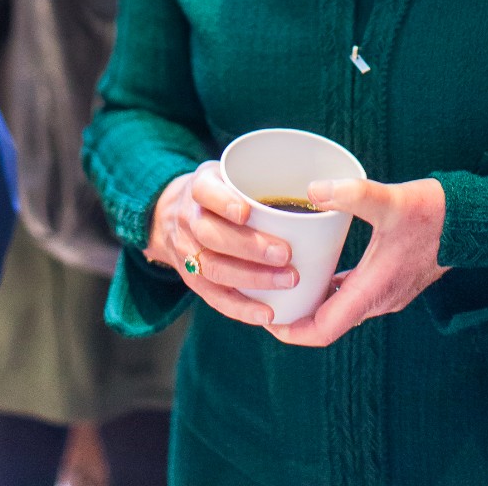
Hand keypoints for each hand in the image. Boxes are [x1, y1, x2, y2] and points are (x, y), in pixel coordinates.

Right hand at [145, 162, 298, 326]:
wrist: (171, 216)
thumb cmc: (218, 194)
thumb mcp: (228, 174)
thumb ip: (255, 181)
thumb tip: (315, 191)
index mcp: (199, 187)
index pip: (204, 192)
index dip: (223, 202)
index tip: (247, 212)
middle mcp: (189, 220)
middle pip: (211, 235)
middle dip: (250, 247)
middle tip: (286, 253)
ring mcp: (187, 253)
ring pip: (215, 269)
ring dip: (253, 278)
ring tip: (288, 280)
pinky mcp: (193, 280)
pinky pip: (215, 298)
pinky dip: (242, 308)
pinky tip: (268, 313)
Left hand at [267, 176, 447, 347]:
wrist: (470, 222)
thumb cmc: (433, 213)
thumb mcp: (389, 200)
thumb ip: (350, 194)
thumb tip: (311, 191)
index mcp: (373, 292)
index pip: (325, 330)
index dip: (292, 331)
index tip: (266, 320)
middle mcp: (379, 301)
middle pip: (328, 323)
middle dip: (296, 317)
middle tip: (266, 296)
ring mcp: (387, 294)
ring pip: (342, 310)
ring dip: (315, 303)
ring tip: (286, 283)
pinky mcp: (392, 282)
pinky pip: (354, 295)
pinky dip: (334, 290)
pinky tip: (321, 269)